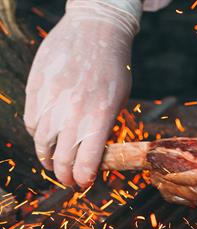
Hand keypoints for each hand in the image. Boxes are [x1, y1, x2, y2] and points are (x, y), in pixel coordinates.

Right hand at [24, 0, 140, 187]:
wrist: (95, 30)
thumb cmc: (113, 67)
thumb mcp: (118, 100)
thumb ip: (104, 127)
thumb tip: (94, 153)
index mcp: (99, 117)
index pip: (86, 162)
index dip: (82, 178)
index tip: (83, 184)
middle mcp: (73, 112)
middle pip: (61, 157)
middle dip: (64, 175)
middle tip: (67, 181)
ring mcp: (51, 100)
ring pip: (42, 142)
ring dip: (47, 158)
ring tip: (53, 162)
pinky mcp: (36, 88)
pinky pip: (32, 121)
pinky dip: (39, 134)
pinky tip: (46, 136)